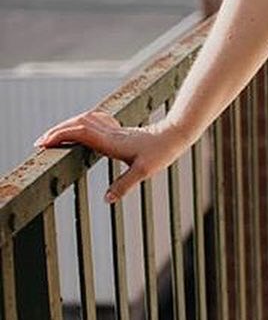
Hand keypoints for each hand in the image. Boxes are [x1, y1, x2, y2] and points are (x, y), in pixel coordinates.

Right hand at [34, 109, 188, 203]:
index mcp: (110, 141)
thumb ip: (124, 185)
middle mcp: (109, 133)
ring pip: (84, 120)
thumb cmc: (161, 152)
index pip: (80, 132)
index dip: (60, 135)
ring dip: (66, 125)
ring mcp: (113, 130)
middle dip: (56, 131)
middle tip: (39, 143)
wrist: (175, 134)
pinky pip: (93, 121)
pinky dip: (80, 123)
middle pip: (77, 124)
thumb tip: (106, 199)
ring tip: (51, 137)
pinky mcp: (118, 130)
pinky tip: (78, 129)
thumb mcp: (144, 171)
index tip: (43, 143)